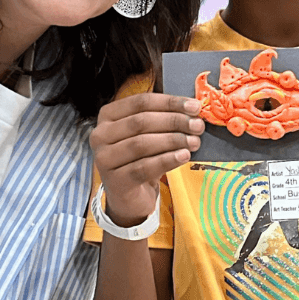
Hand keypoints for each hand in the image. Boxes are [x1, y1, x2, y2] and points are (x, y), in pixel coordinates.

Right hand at [90, 93, 203, 226]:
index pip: (140, 102)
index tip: (195, 107)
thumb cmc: (141, 159)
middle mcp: (100, 135)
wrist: (129, 197)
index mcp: (108, 116)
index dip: (169, 102)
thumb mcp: (148, 135)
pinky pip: (144, 167)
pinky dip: (166, 160)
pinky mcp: (115, 181)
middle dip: (174, 121)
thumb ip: (164, 119)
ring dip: (172, 140)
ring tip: (194, 142)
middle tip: (198, 125)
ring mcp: (104, 159)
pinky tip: (183, 156)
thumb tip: (194, 109)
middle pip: (141, 122)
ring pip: (142, 144)